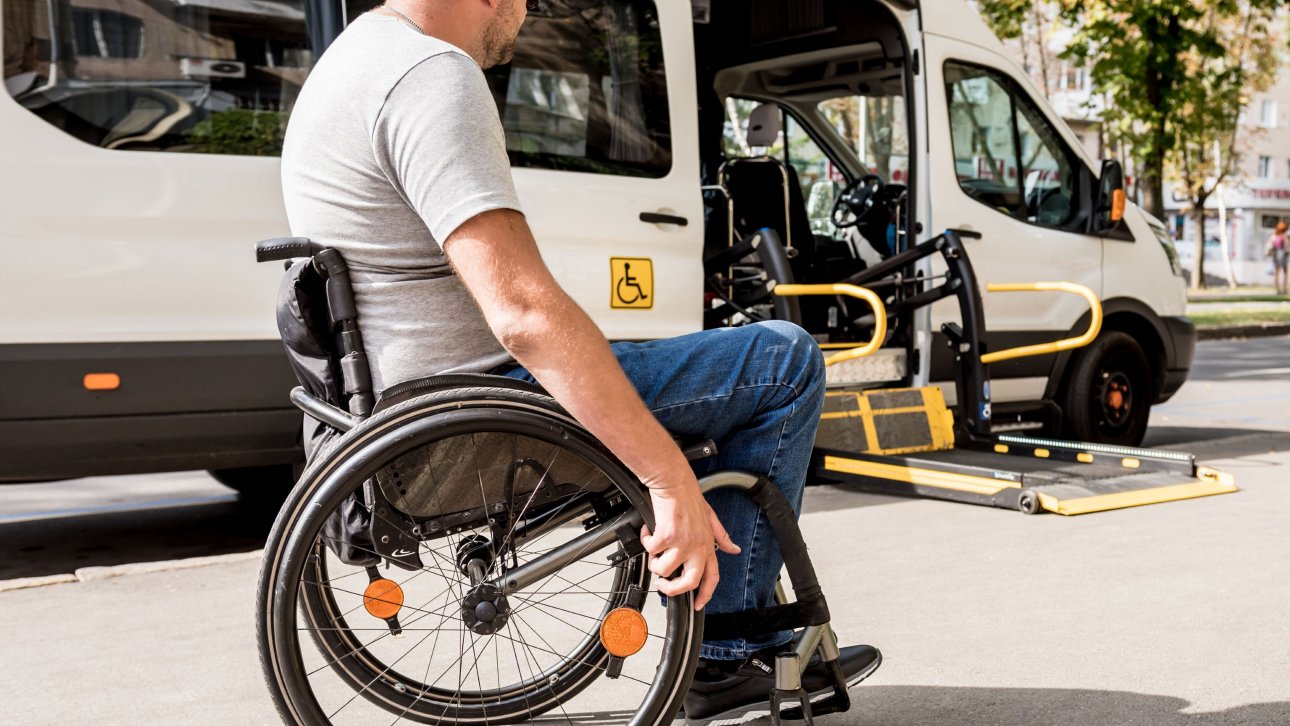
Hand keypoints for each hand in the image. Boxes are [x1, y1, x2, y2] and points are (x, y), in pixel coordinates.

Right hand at [639, 475, 740, 610]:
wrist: (674, 481)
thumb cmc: (689, 496)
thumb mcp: (711, 517)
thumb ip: (721, 536)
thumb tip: (734, 549)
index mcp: (708, 545)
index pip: (712, 577)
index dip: (705, 595)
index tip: (697, 605)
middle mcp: (697, 547)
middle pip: (688, 583)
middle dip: (672, 589)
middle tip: (662, 585)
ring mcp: (682, 543)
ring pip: (663, 569)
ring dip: (654, 560)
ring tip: (654, 547)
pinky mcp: (666, 537)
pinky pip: (650, 550)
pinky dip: (646, 540)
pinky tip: (649, 531)